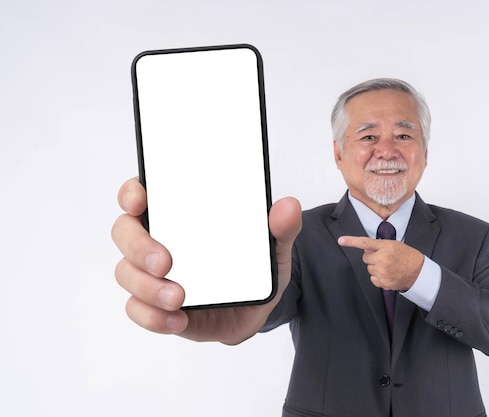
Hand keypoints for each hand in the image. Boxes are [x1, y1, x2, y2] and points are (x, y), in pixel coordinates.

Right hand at [111, 177, 301, 343]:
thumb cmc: (253, 267)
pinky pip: (138, 310)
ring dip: (147, 287)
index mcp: (179, 214)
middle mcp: (158, 239)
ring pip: (126, 273)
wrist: (256, 309)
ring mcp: (153, 274)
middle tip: (166, 263)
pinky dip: (153, 317)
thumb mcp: (273, 246)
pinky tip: (178, 319)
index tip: (140, 201)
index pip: (141, 192)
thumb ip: (282, 227)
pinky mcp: (156, 305)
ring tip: (178, 298)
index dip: (132, 192)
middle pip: (125, 232)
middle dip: (139, 247)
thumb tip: (288, 207)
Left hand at [337, 236, 424, 290]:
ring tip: (389, 266)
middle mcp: (383, 259)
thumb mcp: (394, 245)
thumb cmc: (406, 256)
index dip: (351, 241)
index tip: (341, 240)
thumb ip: (379, 245)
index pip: (365, 243)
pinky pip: (372, 278)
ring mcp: (382, 271)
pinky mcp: (383, 282)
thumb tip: (365, 249)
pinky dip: (378, 277)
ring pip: (369, 268)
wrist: (418, 272)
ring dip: (375, 267)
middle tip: (384, 258)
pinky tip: (388, 274)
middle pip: (365, 258)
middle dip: (372, 257)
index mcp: (386, 247)